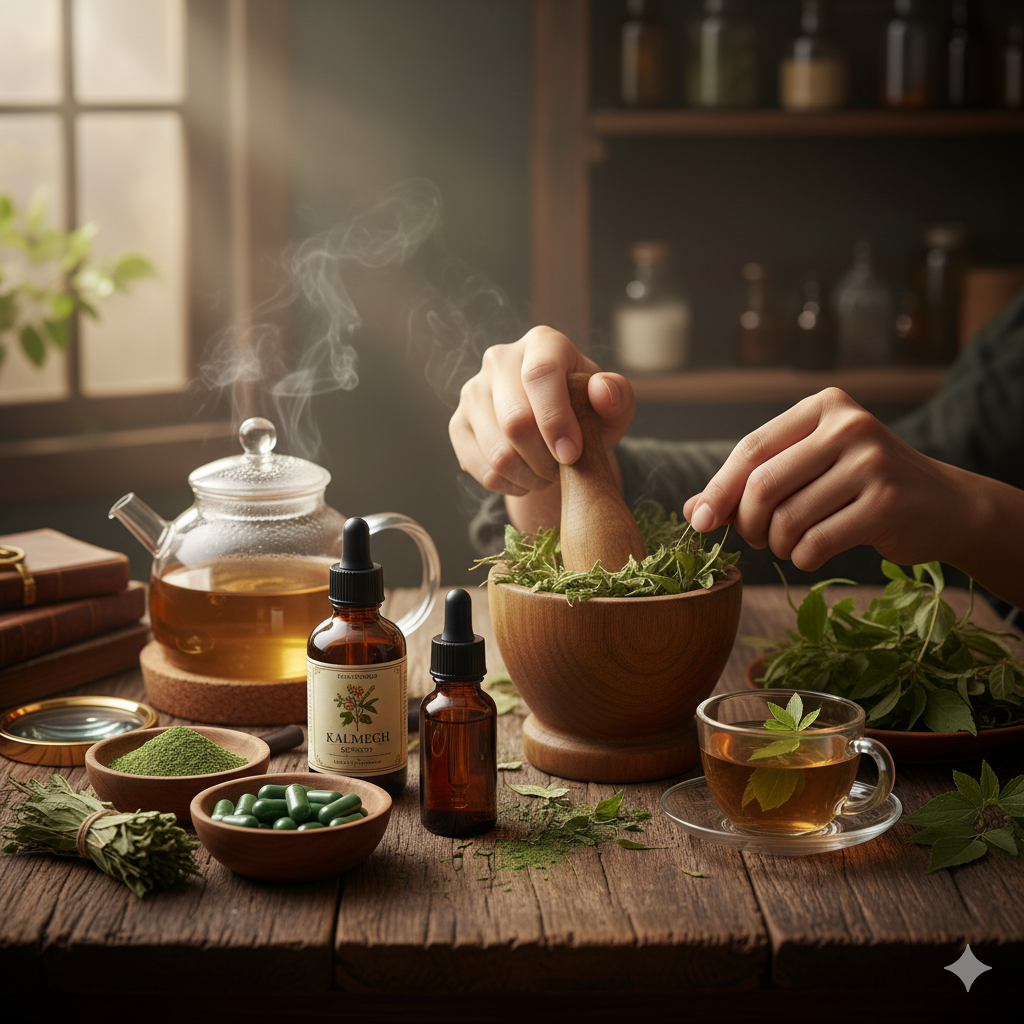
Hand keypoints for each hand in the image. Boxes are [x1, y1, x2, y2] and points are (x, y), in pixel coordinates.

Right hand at [449, 326, 636, 531]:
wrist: (555, 432)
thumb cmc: (587, 413)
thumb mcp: (613, 407)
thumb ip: (618, 396)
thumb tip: (601, 390)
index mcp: (542, 343)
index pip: (540, 374)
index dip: (556, 420)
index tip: (572, 455)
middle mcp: (499, 359)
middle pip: (515, 420)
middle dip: (545, 458)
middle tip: (563, 469)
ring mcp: (473, 391)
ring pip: (498, 451)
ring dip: (530, 477)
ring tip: (548, 474)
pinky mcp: (458, 424)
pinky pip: (482, 469)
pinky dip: (510, 485)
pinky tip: (526, 478)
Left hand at [682, 388, 969, 571]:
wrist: (943, 504)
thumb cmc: (858, 486)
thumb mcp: (807, 469)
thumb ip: (750, 483)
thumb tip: (692, 512)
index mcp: (823, 406)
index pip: (752, 449)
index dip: (719, 490)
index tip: (699, 522)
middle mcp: (849, 426)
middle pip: (763, 484)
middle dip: (747, 522)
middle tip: (755, 538)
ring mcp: (873, 462)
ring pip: (788, 518)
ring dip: (777, 544)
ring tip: (789, 543)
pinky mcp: (887, 503)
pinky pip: (816, 543)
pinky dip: (802, 557)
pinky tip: (812, 554)